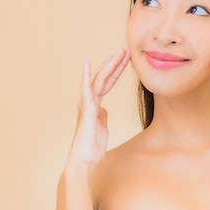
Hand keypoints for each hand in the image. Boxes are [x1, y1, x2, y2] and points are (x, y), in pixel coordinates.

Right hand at [68, 49, 130, 164]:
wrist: (85, 159)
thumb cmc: (92, 146)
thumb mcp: (102, 127)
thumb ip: (102, 116)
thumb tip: (103, 110)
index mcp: (95, 105)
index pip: (107, 84)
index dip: (116, 72)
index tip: (125, 61)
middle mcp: (89, 102)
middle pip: (104, 78)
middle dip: (115, 64)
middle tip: (125, 51)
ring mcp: (87, 104)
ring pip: (99, 80)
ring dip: (109, 66)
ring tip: (119, 53)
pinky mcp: (87, 109)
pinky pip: (87, 89)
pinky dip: (86, 76)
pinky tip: (87, 63)